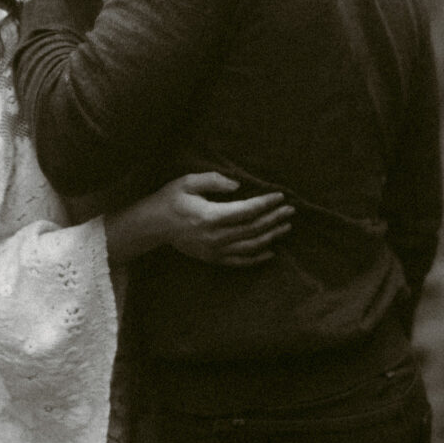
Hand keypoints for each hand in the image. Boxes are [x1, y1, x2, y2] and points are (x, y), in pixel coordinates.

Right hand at [157, 172, 293, 266]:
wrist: (153, 225)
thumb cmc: (170, 199)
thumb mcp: (188, 182)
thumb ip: (213, 181)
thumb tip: (237, 185)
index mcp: (210, 216)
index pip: (246, 211)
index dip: (265, 204)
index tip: (279, 196)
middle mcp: (216, 236)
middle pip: (253, 228)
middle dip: (274, 218)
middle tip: (290, 209)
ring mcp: (215, 251)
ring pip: (250, 246)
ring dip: (271, 236)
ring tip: (286, 226)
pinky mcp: (213, 259)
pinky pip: (240, 261)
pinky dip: (257, 257)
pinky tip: (271, 251)